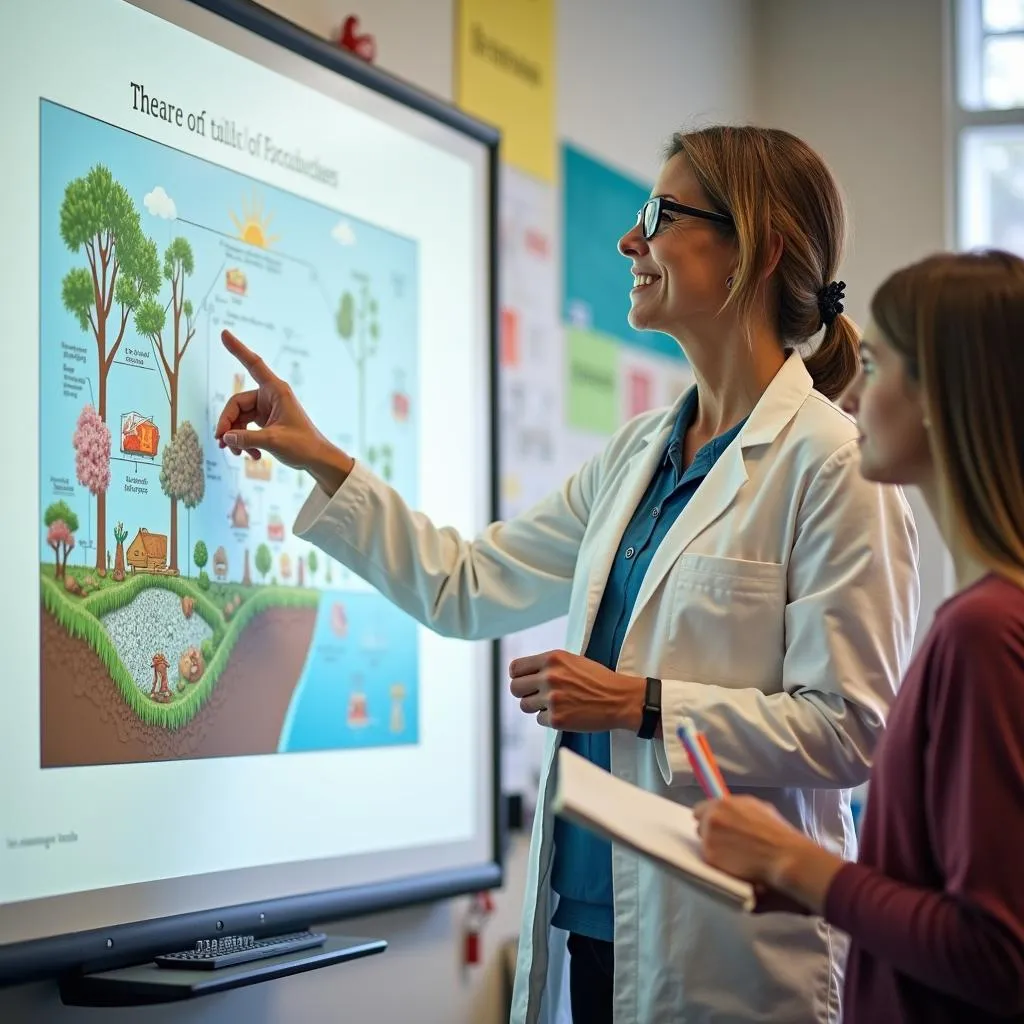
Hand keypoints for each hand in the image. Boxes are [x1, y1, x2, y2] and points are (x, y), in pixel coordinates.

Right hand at [214, 330, 352, 491]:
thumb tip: (225, 438)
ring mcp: (266, 409)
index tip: (224, 333)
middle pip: (235, 404)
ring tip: (238, 454)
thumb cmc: (303, 446)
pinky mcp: (265, 421)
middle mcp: (270, 396)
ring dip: (236, 437)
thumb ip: (246, 438)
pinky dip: (245, 441)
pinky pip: (245, 428)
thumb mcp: (273, 441)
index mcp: (276, 390)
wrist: (317, 459)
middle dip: (227, 425)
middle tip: (222, 443)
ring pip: (238, 419)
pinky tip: (253, 455)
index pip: (253, 364)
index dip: (238, 349)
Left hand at [508, 649, 643, 731]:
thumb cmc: (598, 679)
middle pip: (515, 688)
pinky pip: (540, 719)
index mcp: (552, 659)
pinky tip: (566, 712)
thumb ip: (549, 665)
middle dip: (524, 693)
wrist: (620, 699)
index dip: (518, 676)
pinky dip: (550, 718)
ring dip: (537, 707)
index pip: (516, 668)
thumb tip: (526, 674)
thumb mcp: (572, 661)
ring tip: (555, 704)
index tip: (524, 681)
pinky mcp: (557, 719)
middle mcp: (549, 677)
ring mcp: (552, 699)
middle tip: (536, 695)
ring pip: (525, 706)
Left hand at [694, 796, 843, 914]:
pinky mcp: (712, 860)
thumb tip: (729, 813)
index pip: (700, 811)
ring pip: (705, 845)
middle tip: (729, 844)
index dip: (709, 819)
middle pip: (700, 828)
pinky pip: (710, 861)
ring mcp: (709, 840)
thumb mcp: (757, 808)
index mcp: (722, 804)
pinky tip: (735, 866)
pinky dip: (719, 864)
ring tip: (736, 857)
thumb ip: (736, 809)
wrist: (785, 856)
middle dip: (712, 835)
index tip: (717, 828)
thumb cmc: (777, 832)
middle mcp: (711, 819)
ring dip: (715, 850)